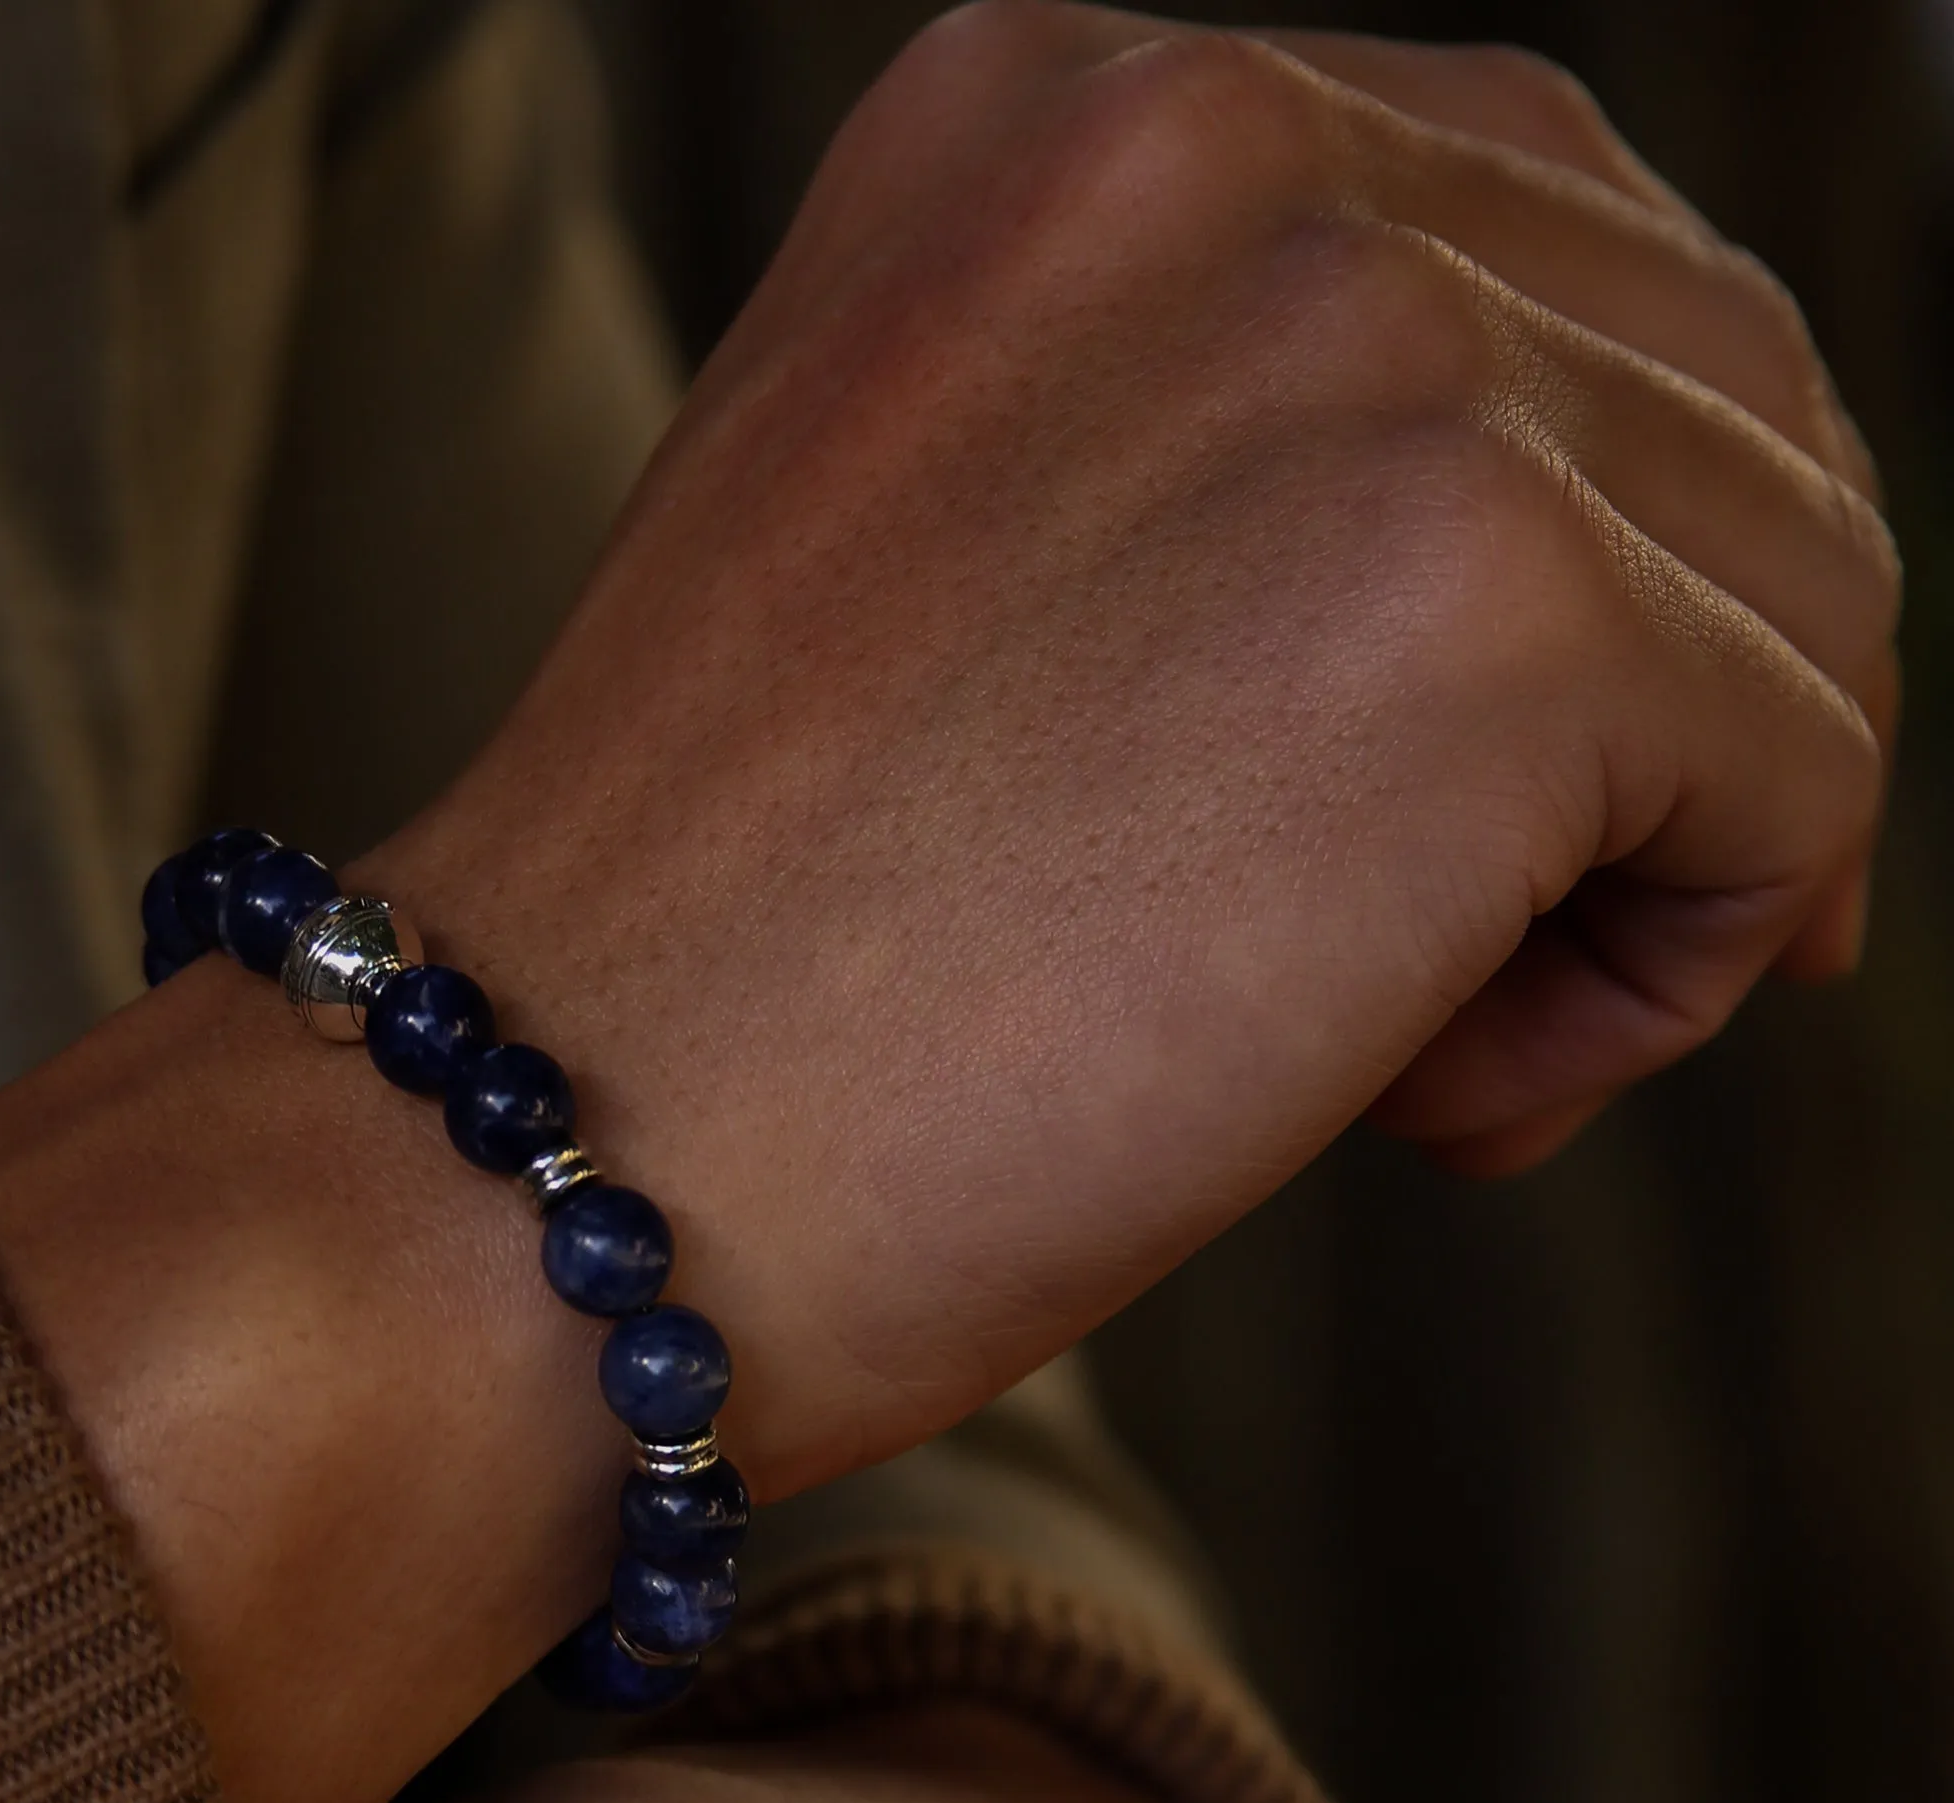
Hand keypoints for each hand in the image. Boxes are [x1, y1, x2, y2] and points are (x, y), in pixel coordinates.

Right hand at [363, 0, 1895, 1453]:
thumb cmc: (716, 960)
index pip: (1529, 230)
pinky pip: (1798, 782)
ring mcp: (1366, 356)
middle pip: (1710, 386)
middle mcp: (1219, 153)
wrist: (536, 1161)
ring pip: (1790, 583)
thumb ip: (1198, 454)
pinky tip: (1436, 1102)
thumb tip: (1590, 579)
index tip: (1511, 777)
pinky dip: (1672, 974)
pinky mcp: (1496, 609)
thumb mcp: (934, 558)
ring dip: (1653, 851)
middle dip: (1651, 698)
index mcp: (1056, 110)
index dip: (1590, 514)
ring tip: (1410, 1056)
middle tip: (1458, 967)